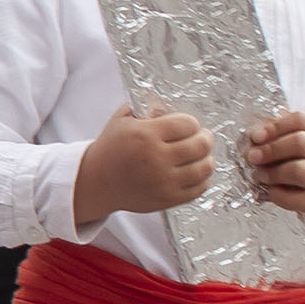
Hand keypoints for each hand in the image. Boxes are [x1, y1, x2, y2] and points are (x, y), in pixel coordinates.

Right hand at [73, 104, 213, 226]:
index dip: (191, 122)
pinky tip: (195, 173)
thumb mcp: (122, 119)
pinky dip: (203, 180)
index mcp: (145, 135)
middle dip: (205, 138)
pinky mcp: (166, 199)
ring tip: (201, 156)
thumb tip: (171, 104)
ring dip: (207, 159)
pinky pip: (198, 189)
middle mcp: (155, 159)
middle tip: (202, 137)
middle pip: (201, 145)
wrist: (97, 182)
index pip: (188, 123)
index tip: (187, 125)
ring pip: (204, 168)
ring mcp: (162, 182)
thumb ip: (147, 106)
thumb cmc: (112, 148)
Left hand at [243, 109, 304, 248]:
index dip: (277, 125)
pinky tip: (271, 191)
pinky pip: (294, 199)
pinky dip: (277, 194)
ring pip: (299, 170)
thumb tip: (270, 118)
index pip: (304, 121)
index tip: (257, 134)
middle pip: (300, 142)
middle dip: (271, 148)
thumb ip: (301, 132)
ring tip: (259, 174)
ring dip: (272, 172)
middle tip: (253, 155)